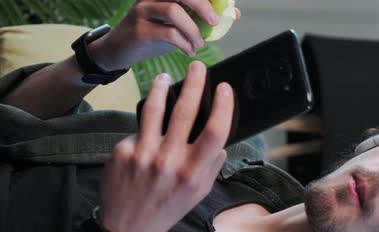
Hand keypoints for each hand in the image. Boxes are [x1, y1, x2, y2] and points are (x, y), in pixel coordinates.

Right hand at [88, 0, 241, 70]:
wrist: (118, 51)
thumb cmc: (151, 34)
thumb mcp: (177, 24)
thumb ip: (200, 18)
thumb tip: (232, 14)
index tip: (226, 8)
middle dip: (202, 5)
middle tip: (214, 22)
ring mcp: (142, 11)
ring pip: (173, 11)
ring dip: (192, 30)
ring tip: (199, 43)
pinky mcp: (139, 30)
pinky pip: (168, 33)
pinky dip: (184, 43)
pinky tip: (189, 50)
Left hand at [98, 61, 233, 231]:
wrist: (128, 227)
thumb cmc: (169, 207)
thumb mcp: (199, 192)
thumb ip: (212, 165)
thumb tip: (220, 140)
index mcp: (194, 172)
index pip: (216, 132)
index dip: (223, 106)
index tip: (224, 88)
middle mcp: (170, 162)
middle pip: (186, 112)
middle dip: (194, 83)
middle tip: (198, 67)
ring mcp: (143, 155)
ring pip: (155, 109)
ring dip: (161, 87)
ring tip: (164, 77)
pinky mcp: (122, 151)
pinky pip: (138, 129)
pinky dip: (144, 123)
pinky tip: (146, 125)